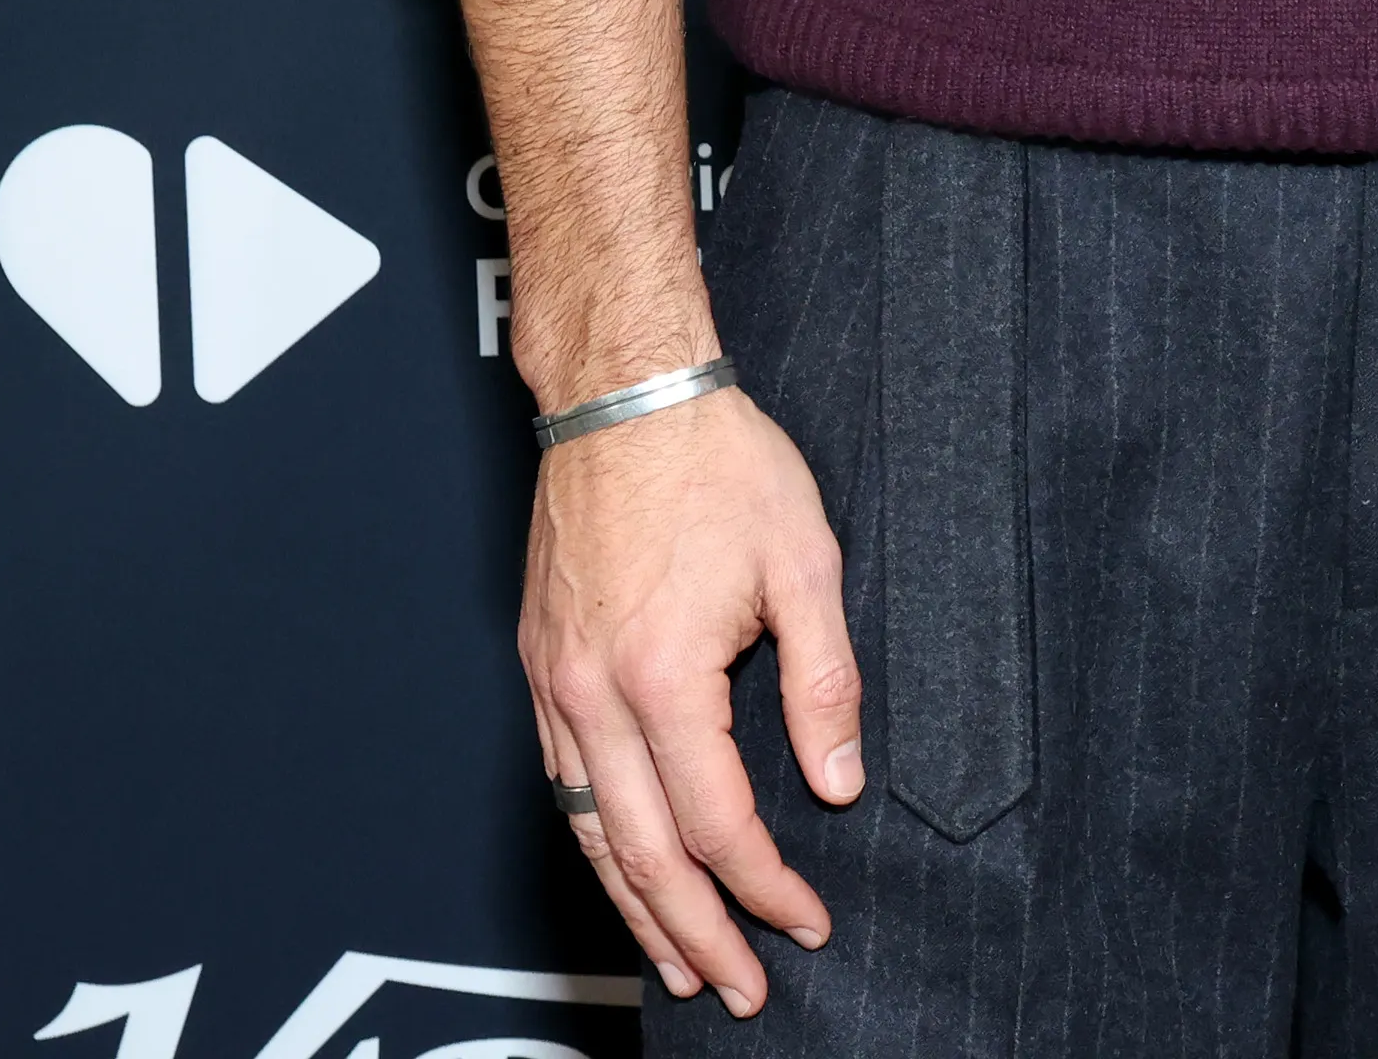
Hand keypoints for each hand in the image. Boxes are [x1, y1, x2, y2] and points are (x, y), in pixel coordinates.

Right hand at [522, 381, 862, 1016]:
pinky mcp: (540, 663)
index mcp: (662, 676)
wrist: (623, 390)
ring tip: (676, 963)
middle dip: (696, 933)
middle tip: (739, 987)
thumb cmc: (716, 459)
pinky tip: (623, 866)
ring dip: (634, 908)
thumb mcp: (803, 560)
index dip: (766, 887)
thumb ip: (824, 682)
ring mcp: (556, 682)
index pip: (718, 823)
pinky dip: (594, 843)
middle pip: (642, 855)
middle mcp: (593, 694)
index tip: (807, 921)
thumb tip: (837, 784)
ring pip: (587, 832)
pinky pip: (562, 782)